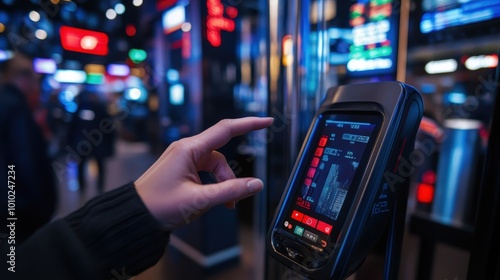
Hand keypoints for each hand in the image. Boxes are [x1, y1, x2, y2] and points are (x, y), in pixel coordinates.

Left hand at [135, 117, 272, 230]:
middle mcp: (186, 149)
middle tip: (232, 201)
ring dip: (221, 184)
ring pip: (214, 166)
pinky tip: (210, 199)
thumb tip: (256, 184)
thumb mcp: (199, 200)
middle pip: (220, 156)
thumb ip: (230, 191)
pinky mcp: (182, 167)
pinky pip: (205, 171)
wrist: (135, 215)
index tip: (266, 121)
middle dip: (229, 177)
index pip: (226, 130)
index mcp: (189, 149)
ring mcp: (183, 158)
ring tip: (220, 205)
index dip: (249, 124)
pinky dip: (212, 184)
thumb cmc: (159, 205)